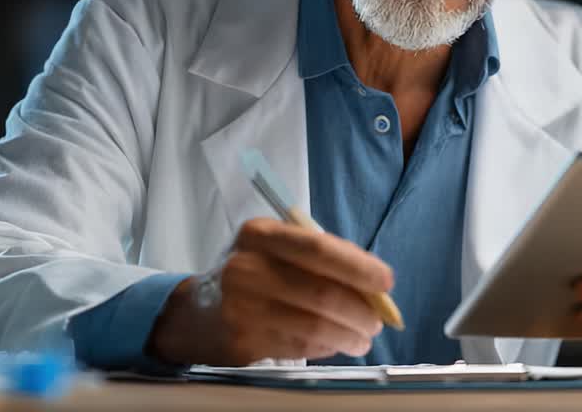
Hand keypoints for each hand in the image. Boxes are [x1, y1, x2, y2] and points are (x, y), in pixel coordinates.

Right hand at [147, 218, 392, 365]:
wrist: (196, 312)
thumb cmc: (252, 274)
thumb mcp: (276, 250)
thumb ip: (321, 259)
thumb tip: (374, 286)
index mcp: (260, 234)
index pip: (319, 249)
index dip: (359, 267)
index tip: (386, 282)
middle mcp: (246, 267)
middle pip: (322, 293)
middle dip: (360, 311)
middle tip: (377, 322)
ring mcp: (241, 307)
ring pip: (314, 325)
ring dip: (348, 335)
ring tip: (362, 338)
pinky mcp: (242, 341)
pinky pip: (300, 346)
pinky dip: (326, 347)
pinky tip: (333, 343)